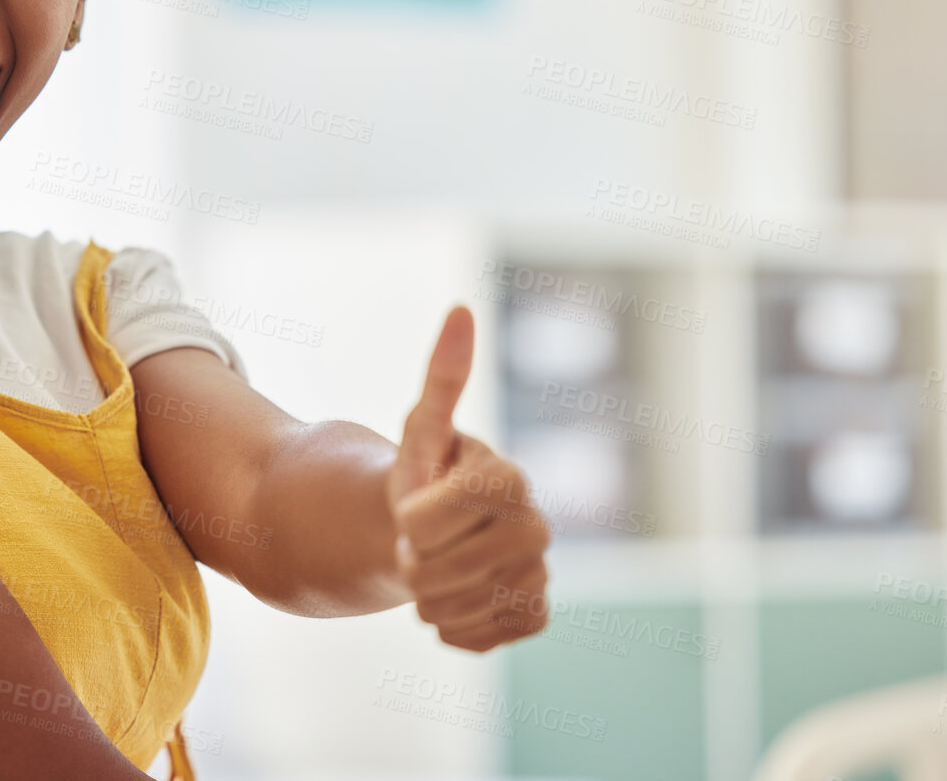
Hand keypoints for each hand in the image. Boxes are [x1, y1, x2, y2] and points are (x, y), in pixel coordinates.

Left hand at [386, 306, 551, 651]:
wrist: (433, 536)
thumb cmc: (425, 477)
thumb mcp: (421, 429)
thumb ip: (443, 375)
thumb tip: (462, 308)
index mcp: (509, 478)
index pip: (425, 522)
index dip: (407, 520)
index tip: (415, 506)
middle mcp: (537, 527)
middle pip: (435, 571)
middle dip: (411, 559)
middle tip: (422, 541)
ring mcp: (539, 576)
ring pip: (452, 608)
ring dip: (426, 595)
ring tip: (437, 567)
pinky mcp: (535, 617)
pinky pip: (474, 638)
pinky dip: (450, 625)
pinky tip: (457, 597)